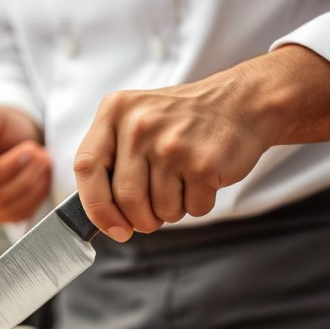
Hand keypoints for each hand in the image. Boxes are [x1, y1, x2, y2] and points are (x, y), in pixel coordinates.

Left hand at [73, 61, 274, 241]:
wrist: (243, 102)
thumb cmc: (183, 119)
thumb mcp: (137, 119)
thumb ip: (113, 157)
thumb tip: (101, 215)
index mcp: (115, 111)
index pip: (86, 167)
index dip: (95, 206)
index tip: (109, 227)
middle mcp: (139, 125)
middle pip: (124, 197)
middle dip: (139, 218)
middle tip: (151, 216)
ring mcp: (171, 144)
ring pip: (160, 209)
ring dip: (171, 211)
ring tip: (182, 182)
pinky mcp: (202, 163)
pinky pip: (192, 209)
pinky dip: (198, 204)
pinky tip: (203, 178)